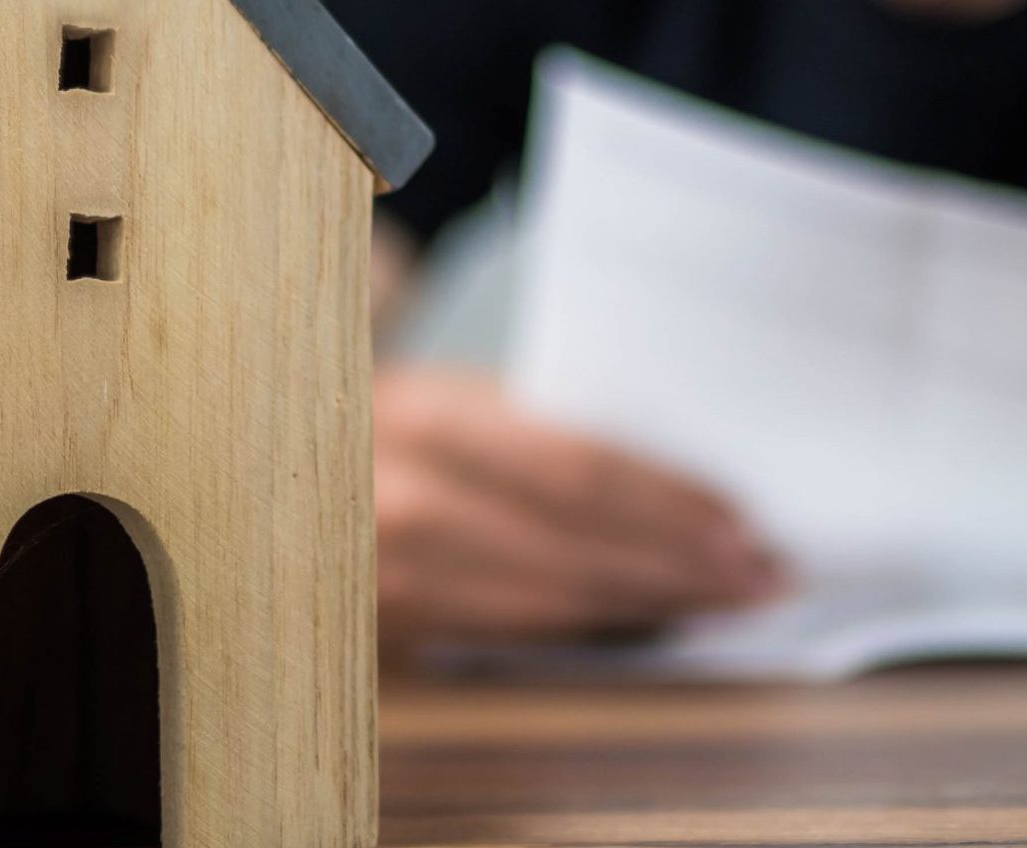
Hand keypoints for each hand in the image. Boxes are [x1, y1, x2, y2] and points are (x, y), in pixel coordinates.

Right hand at [373, 365, 786, 647]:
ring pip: (543, 600)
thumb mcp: (448, 394)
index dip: (667, 502)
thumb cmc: (382, 418)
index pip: (575, 466)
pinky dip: (582, 627)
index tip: (742, 520)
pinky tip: (638, 622)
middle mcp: (399, 495)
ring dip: (647, 603)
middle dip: (679, 563)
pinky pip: (503, 633)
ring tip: (720, 601)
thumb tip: (666, 486)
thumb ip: (537, 430)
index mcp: (427, 415)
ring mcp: (382, 573)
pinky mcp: (379, 630)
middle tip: (761, 574)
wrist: (266, 459)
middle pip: (571, 540)